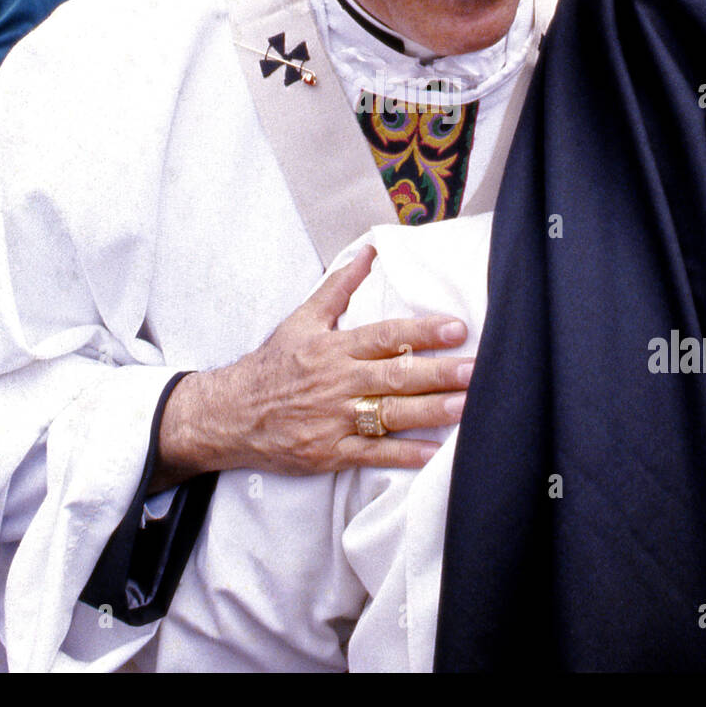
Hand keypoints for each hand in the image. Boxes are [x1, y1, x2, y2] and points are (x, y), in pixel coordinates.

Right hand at [153, 244, 473, 486]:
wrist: (229, 414)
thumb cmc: (272, 365)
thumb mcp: (302, 319)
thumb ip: (339, 287)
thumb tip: (368, 252)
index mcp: (334, 348)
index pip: (386, 335)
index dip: (423, 331)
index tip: (457, 328)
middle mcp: (338, 382)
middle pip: (396, 376)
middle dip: (439, 372)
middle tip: (476, 369)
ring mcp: (335, 419)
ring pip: (390, 415)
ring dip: (431, 411)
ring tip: (466, 407)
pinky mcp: (330, 452)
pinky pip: (373, 455)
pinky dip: (404, 454)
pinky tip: (433, 452)